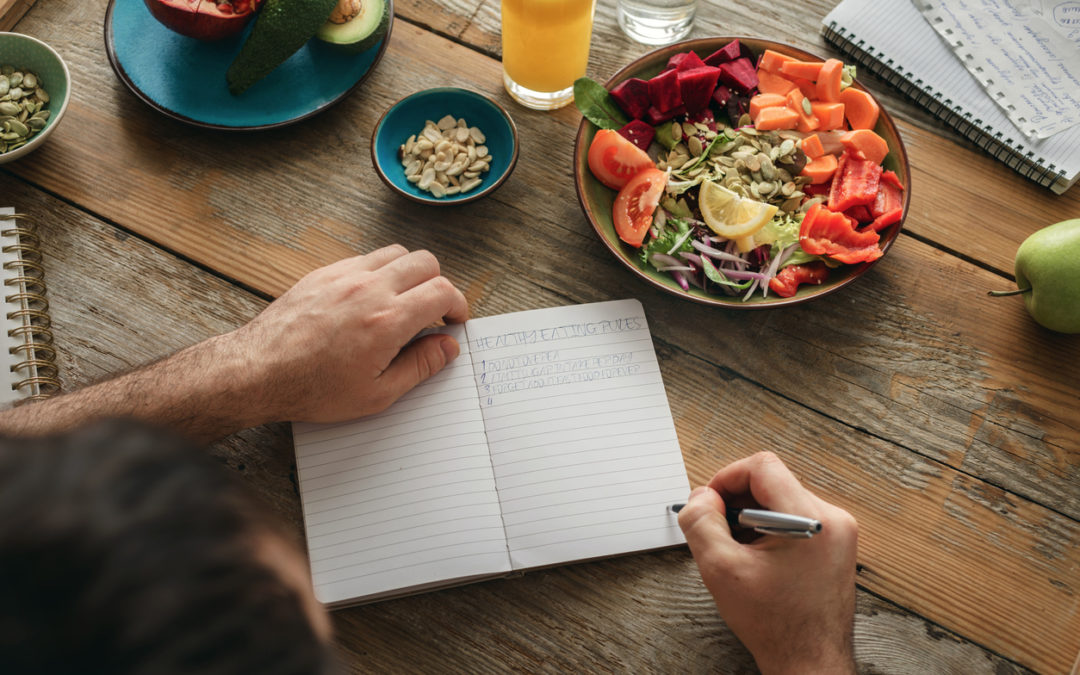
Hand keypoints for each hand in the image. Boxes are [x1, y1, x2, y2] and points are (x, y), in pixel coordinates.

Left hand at [227, 245, 468, 423]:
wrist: (259, 372)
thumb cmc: (313, 389)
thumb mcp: (377, 394)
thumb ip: (420, 366)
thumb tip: (447, 347)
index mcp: (387, 320)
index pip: (442, 291)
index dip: (458, 305)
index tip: (455, 320)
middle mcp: (369, 289)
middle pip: (425, 263)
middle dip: (439, 285)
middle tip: (435, 311)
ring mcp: (344, 276)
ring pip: (396, 253)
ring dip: (410, 273)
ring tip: (405, 301)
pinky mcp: (324, 273)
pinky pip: (365, 258)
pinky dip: (379, 271)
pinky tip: (372, 298)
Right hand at [677, 452, 857, 674]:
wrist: (810, 662)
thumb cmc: (774, 624)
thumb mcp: (721, 569)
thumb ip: (701, 523)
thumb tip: (701, 496)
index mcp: (810, 519)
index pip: (762, 467)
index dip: (727, 477)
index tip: (710, 501)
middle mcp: (831, 519)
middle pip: (771, 482)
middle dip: (737, 501)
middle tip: (717, 529)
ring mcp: (837, 532)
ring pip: (781, 499)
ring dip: (751, 516)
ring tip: (738, 550)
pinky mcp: (835, 544)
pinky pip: (794, 517)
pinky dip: (768, 528)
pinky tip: (756, 558)